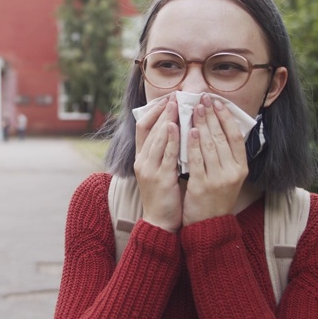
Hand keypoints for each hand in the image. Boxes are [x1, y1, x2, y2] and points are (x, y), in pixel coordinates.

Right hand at [134, 95, 181, 232]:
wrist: (160, 222)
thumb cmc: (163, 195)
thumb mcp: (160, 169)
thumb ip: (164, 151)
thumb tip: (175, 129)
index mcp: (140, 158)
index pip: (142, 127)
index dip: (153, 111)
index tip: (167, 99)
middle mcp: (141, 161)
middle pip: (148, 128)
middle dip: (162, 111)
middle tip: (174, 96)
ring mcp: (148, 169)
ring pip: (156, 138)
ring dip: (167, 119)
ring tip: (177, 104)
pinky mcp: (159, 178)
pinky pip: (165, 154)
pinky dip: (170, 139)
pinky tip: (177, 126)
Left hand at [183, 95, 247, 224]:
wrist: (209, 225)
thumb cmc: (216, 197)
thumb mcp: (228, 176)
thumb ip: (226, 155)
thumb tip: (221, 126)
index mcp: (241, 168)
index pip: (235, 136)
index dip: (227, 117)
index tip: (218, 102)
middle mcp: (232, 172)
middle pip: (222, 137)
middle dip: (211, 115)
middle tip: (203, 99)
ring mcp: (217, 179)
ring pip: (209, 145)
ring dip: (201, 124)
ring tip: (194, 108)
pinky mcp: (202, 185)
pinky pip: (196, 159)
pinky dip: (193, 143)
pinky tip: (190, 130)